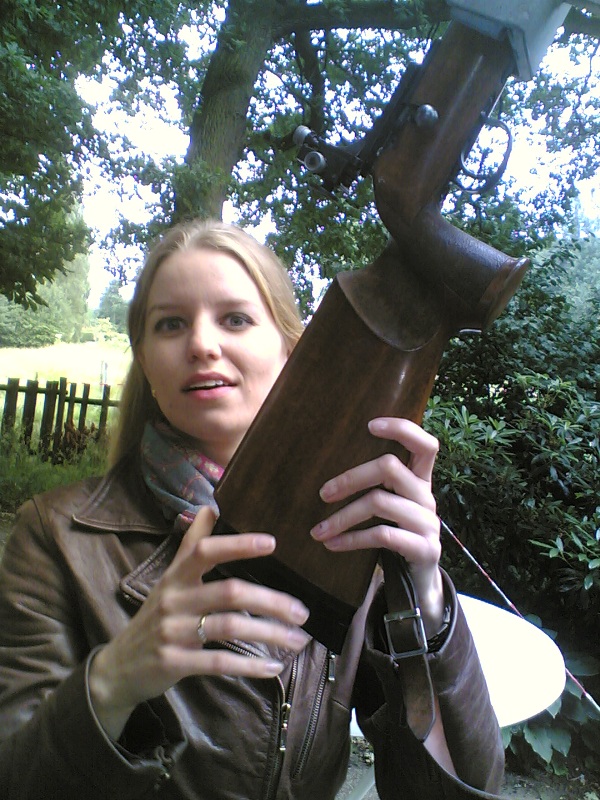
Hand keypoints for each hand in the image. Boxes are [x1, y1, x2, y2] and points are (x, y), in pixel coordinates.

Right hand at [89, 507, 309, 738]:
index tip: (272, 543)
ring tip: (298, 640)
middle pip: (229, 592)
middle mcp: (174, 599)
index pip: (205, 551)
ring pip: (230, 627)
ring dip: (269, 633)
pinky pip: (219, 663)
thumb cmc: (156, 616)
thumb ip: (192, 544)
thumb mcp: (169, 578)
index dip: (237, 545)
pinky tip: (273, 667)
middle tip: (302, 612)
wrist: (119, 667)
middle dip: (271, 601)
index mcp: (176, 576)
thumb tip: (210, 507)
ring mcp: (173, 632)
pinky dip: (250, 666)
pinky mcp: (174, 663)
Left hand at [309, 417, 443, 634]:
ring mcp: (428, 523)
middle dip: (351, 478)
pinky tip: (333, 545)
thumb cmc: (397, 535)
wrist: (419, 584)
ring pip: (380, 503)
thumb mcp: (392, 506)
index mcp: (421, 480)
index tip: (370, 425)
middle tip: (323, 494)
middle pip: (389, 468)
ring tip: (318, 530)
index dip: (402, 429)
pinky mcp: (424, 548)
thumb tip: (327, 468)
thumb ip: (377, 485)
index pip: (424, 444)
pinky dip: (352, 539)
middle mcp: (427, 496)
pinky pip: (382, 535)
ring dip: (342, 517)